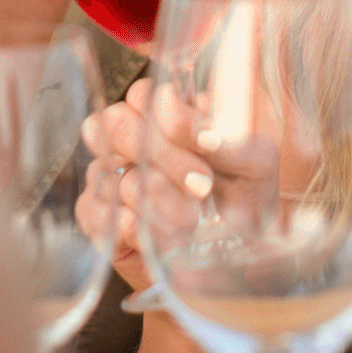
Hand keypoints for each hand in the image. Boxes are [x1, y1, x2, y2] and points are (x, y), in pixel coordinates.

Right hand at [78, 79, 280, 294]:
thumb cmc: (244, 199)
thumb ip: (231, 139)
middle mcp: (130, 140)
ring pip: (114, 175)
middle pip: (118, 126)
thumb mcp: (255, 164)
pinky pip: (98, 215)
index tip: (209, 144)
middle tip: (202, 184)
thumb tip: (202, 130)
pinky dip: (134, 227)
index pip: (144, 96)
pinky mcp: (97, 218)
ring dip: (160, 200)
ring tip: (193, 219)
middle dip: (166, 158)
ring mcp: (108, 177)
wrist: (233, 257)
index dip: (173, 119)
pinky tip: (163, 236)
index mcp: (166, 115)